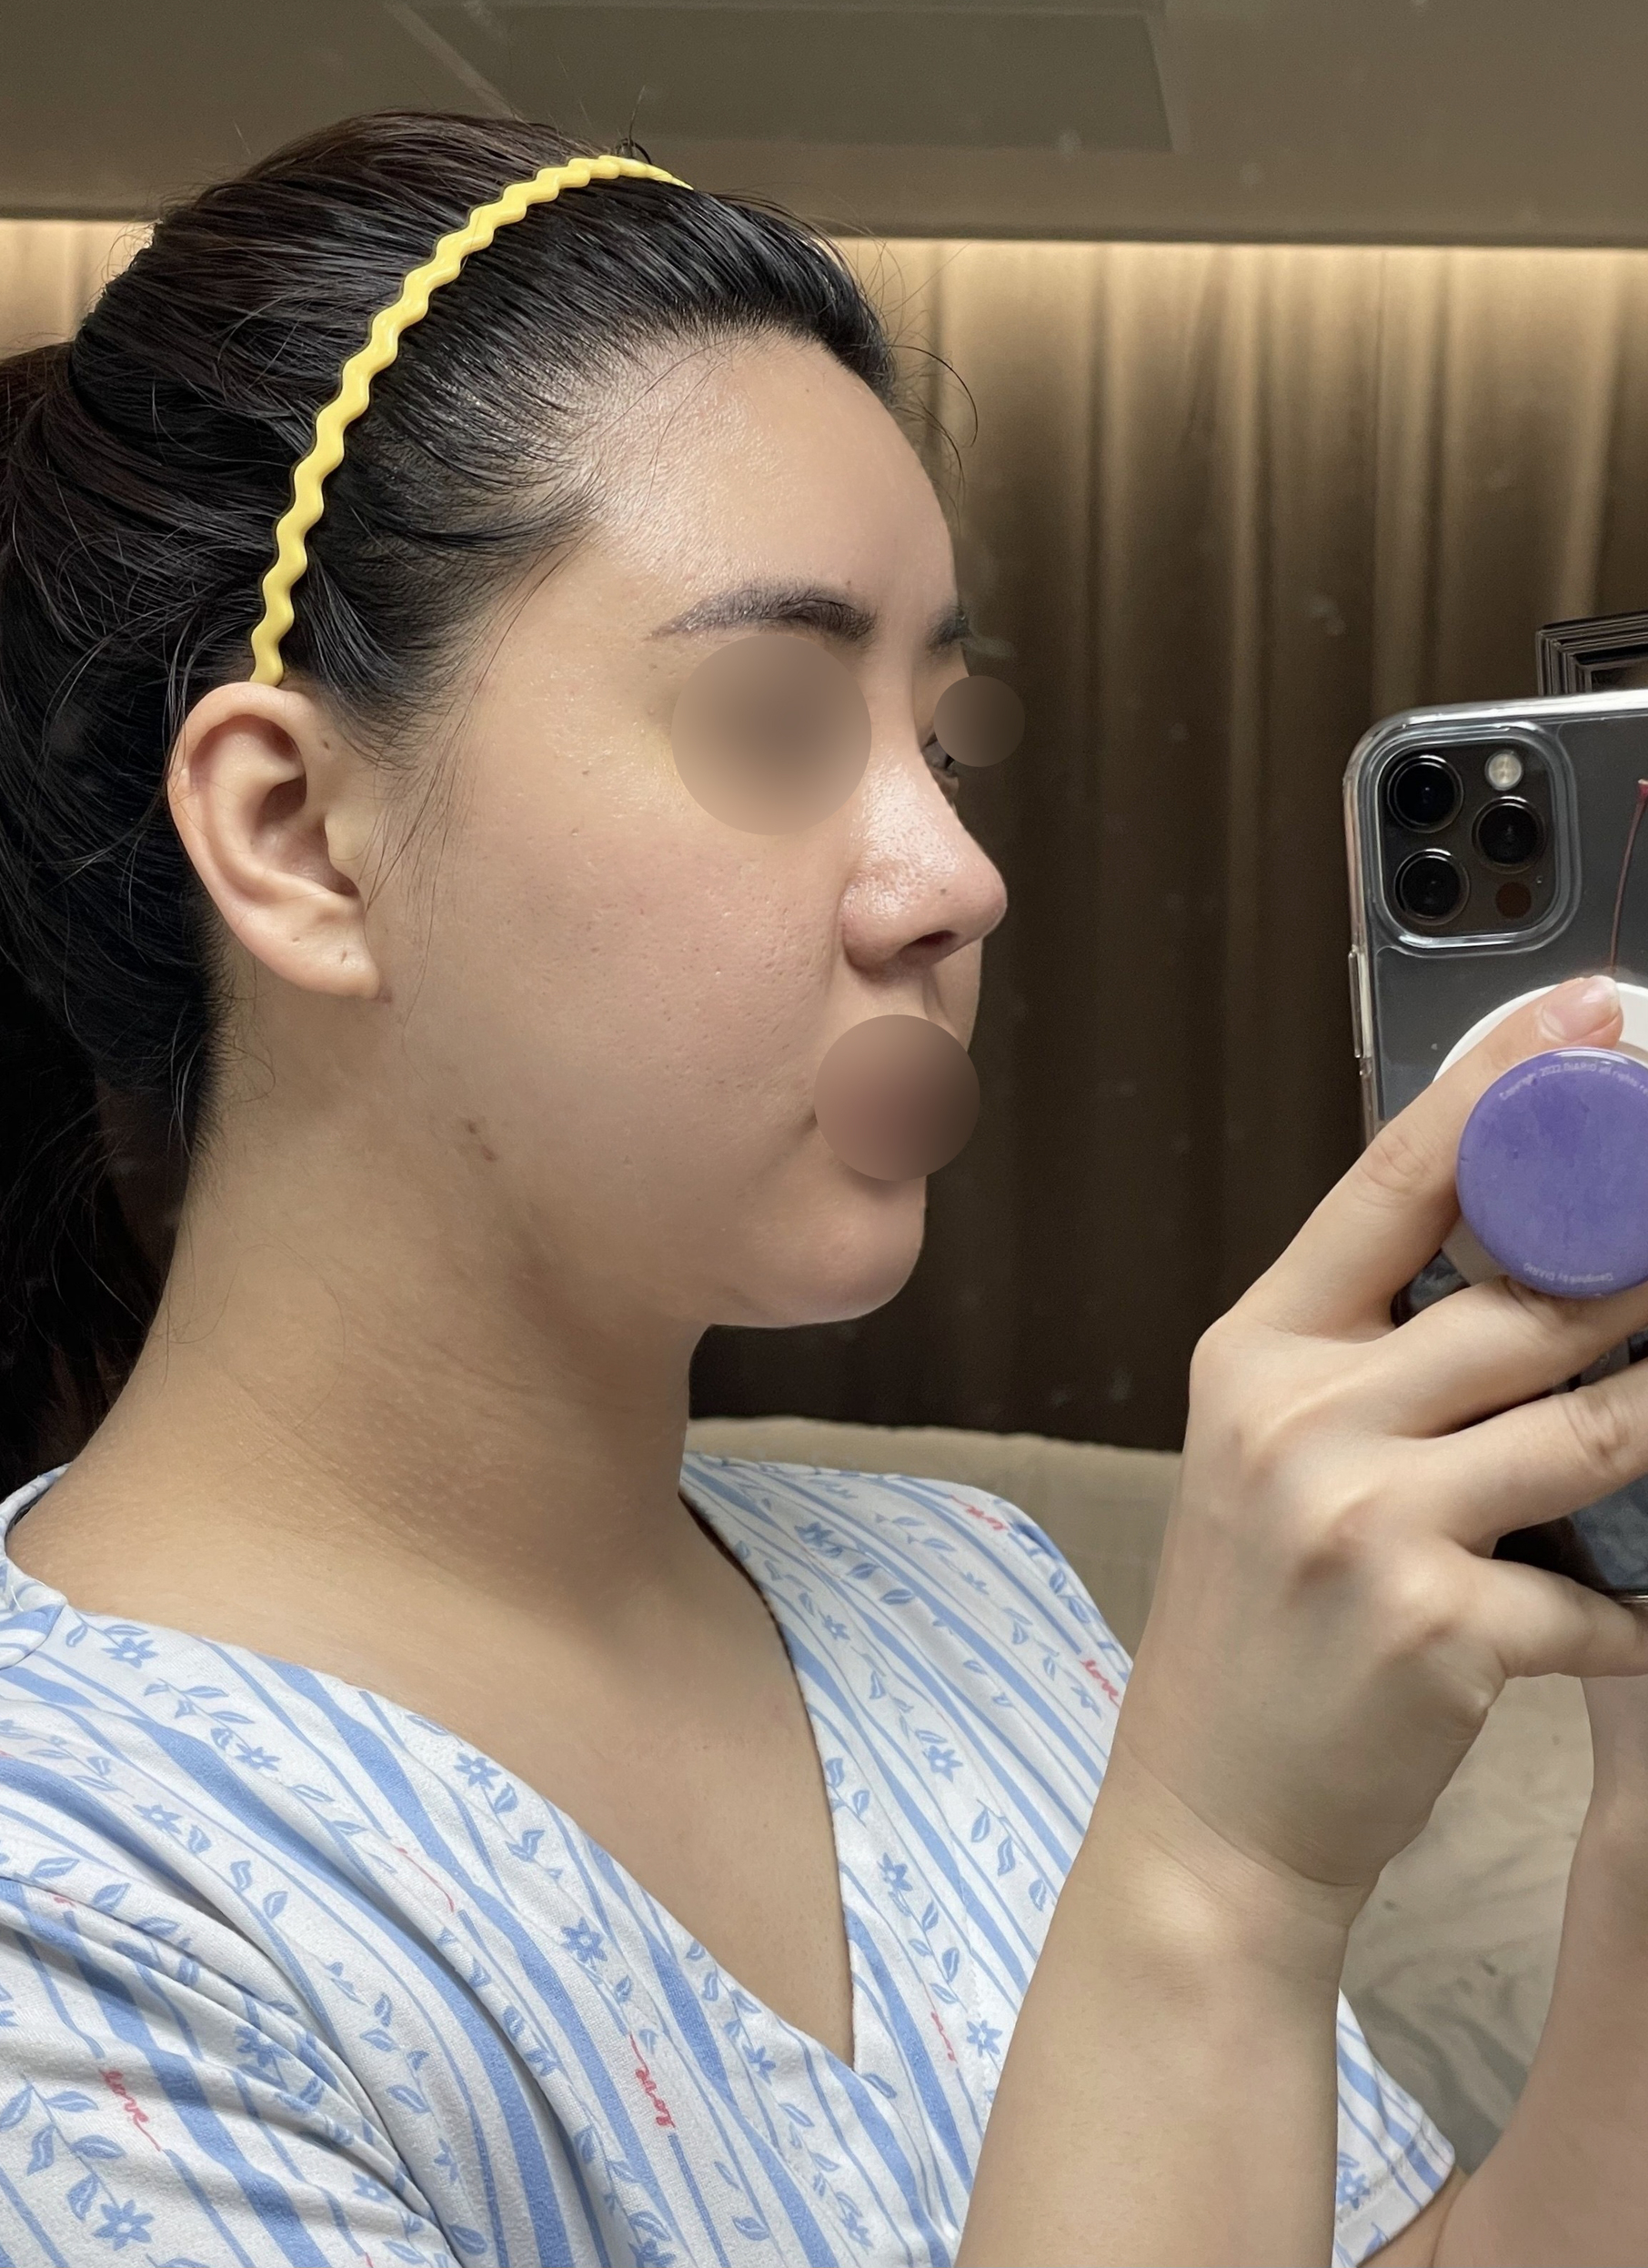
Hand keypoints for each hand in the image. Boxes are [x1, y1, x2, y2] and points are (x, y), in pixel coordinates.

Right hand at [1111, 974, 1647, 1921]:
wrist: (1213, 1806)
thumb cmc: (1257, 1619)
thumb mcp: (1273, 1452)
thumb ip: (1370, 1355)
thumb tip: (1528, 1263)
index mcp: (1253, 1353)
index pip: (1392, 1182)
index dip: (1502, 1086)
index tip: (1592, 1012)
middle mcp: (1298, 1415)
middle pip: (1530, 1301)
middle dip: (1647, 1268)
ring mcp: (1367, 1518)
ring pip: (1600, 1427)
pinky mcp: (1443, 1624)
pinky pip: (1606, 1593)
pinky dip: (1638, 1609)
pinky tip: (1633, 1616)